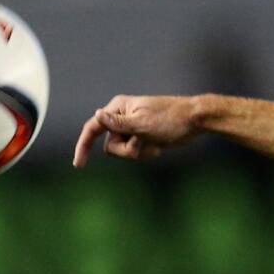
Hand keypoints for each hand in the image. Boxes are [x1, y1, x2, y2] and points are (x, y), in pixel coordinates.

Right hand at [73, 95, 199, 166]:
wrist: (195, 121)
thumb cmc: (170, 119)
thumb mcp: (142, 123)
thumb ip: (117, 123)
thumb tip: (96, 115)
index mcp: (118, 108)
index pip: (93, 128)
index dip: (83, 146)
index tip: (78, 165)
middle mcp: (122, 118)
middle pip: (110, 146)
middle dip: (125, 150)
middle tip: (142, 142)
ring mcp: (133, 128)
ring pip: (123, 152)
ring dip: (138, 153)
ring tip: (154, 143)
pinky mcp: (143, 137)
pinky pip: (135, 153)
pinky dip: (146, 153)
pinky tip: (159, 146)